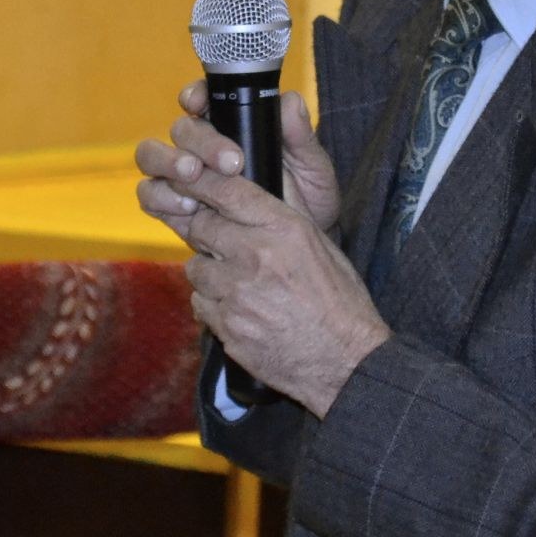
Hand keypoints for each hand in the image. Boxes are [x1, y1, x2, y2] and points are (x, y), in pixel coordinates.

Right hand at [136, 82, 340, 238]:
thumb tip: (291, 100)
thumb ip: (300, 136)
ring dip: (168, 163)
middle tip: (229, 163)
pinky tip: (187, 207)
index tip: (201, 103)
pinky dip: (161, 198)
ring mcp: (185, 178)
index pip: (204, 99)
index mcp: (234, 125)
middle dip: (200, 142)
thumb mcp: (313, 168)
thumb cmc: (307, 199)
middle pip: (182, 130)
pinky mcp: (174, 209)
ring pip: (153, 157)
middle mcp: (203, 147)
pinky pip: (151, 196)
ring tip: (193, 176)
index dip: (195, 94)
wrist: (299, 249)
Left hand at [179, 168, 388, 417]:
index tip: (189, 176)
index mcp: (285, 229)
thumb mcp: (320, 247)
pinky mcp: (227, 327)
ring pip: (196, 269)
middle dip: (207, 233)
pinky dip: (214, 306)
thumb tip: (246, 206)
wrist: (346, 360)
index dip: (202, 182)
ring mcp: (238, 293)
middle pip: (202, 227)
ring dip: (209, 274)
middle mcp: (256, 255)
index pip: (229, 192)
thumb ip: (280, 224)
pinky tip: (241, 312)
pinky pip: (201, 305)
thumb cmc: (340, 302)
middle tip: (220, 244)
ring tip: (239, 285)